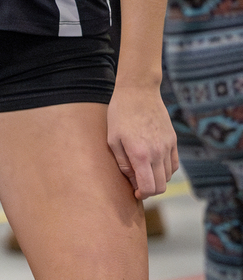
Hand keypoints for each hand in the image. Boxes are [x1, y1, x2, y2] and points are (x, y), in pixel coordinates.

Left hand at [107, 83, 177, 198]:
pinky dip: (166, 170)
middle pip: (161, 186)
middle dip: (150, 191)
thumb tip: (132, 180)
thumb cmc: (120, 114)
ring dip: (158, 180)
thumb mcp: (112, 139)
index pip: (149, 187)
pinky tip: (155, 165)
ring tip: (144, 173)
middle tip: (139, 186)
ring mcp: (168, 147)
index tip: (135, 193)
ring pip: (169, 176)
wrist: (138, 92)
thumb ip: (122, 163)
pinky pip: (174, 164)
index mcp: (140, 154)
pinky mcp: (173, 140)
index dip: (142, 195)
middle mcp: (157, 153)